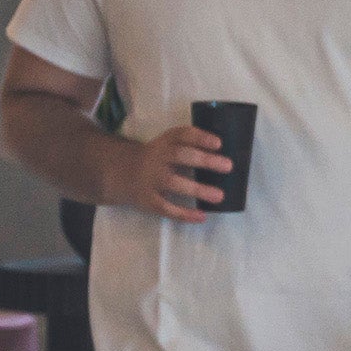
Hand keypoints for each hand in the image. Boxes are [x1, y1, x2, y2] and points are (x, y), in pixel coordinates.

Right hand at [117, 125, 233, 219]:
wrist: (122, 173)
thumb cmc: (157, 158)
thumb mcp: (167, 144)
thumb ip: (189, 145)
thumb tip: (224, 155)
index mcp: (164, 142)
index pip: (182, 134)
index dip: (200, 137)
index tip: (219, 144)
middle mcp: (157, 158)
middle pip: (180, 155)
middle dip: (204, 160)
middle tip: (228, 166)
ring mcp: (151, 180)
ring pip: (174, 183)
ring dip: (197, 189)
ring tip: (219, 196)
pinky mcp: (148, 200)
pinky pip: (166, 208)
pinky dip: (184, 214)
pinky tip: (202, 216)